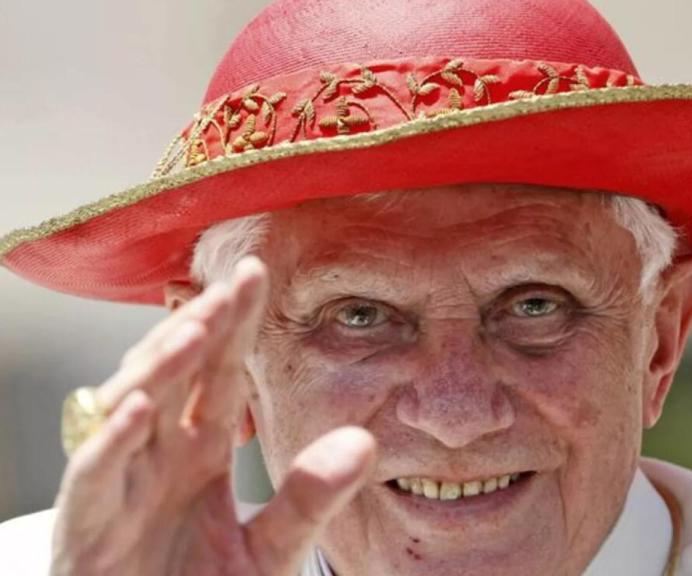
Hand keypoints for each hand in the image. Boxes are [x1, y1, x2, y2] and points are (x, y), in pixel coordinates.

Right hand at [50, 257, 376, 575]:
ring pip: (129, 410)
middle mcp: (157, 457)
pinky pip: (93, 476)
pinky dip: (110, 442)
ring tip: (195, 329)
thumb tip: (363, 442)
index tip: (256, 272)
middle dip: (200, 327)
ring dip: (158, 369)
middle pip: (174, 376)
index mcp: (199, 451)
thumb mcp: (269, 550)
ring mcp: (119, 487)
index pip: (218, 373)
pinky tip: (138, 408)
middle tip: (231, 284)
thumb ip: (308, 498)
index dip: (234, 324)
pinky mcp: (87, 528)